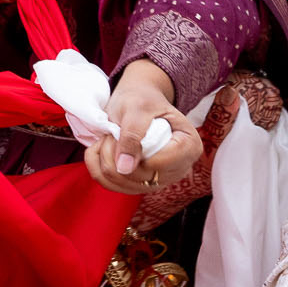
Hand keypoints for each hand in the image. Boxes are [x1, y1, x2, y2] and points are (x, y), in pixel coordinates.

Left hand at [85, 60, 202, 194]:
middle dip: (117, 153)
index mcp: (189, 146)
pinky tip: (103, 148)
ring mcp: (159, 180)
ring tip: (110, 138)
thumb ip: (132, 134)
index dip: (139, 153)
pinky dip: (98, 166)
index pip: (164, 164)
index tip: (124, 132)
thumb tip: (125, 168)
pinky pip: (111, 186)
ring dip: (105, 159)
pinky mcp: (139, 185)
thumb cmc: (143, 100)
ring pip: (123, 184)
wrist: (137, 103)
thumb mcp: (137, 108)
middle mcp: (178, 169)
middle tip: (113, 130)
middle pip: (142, 178)